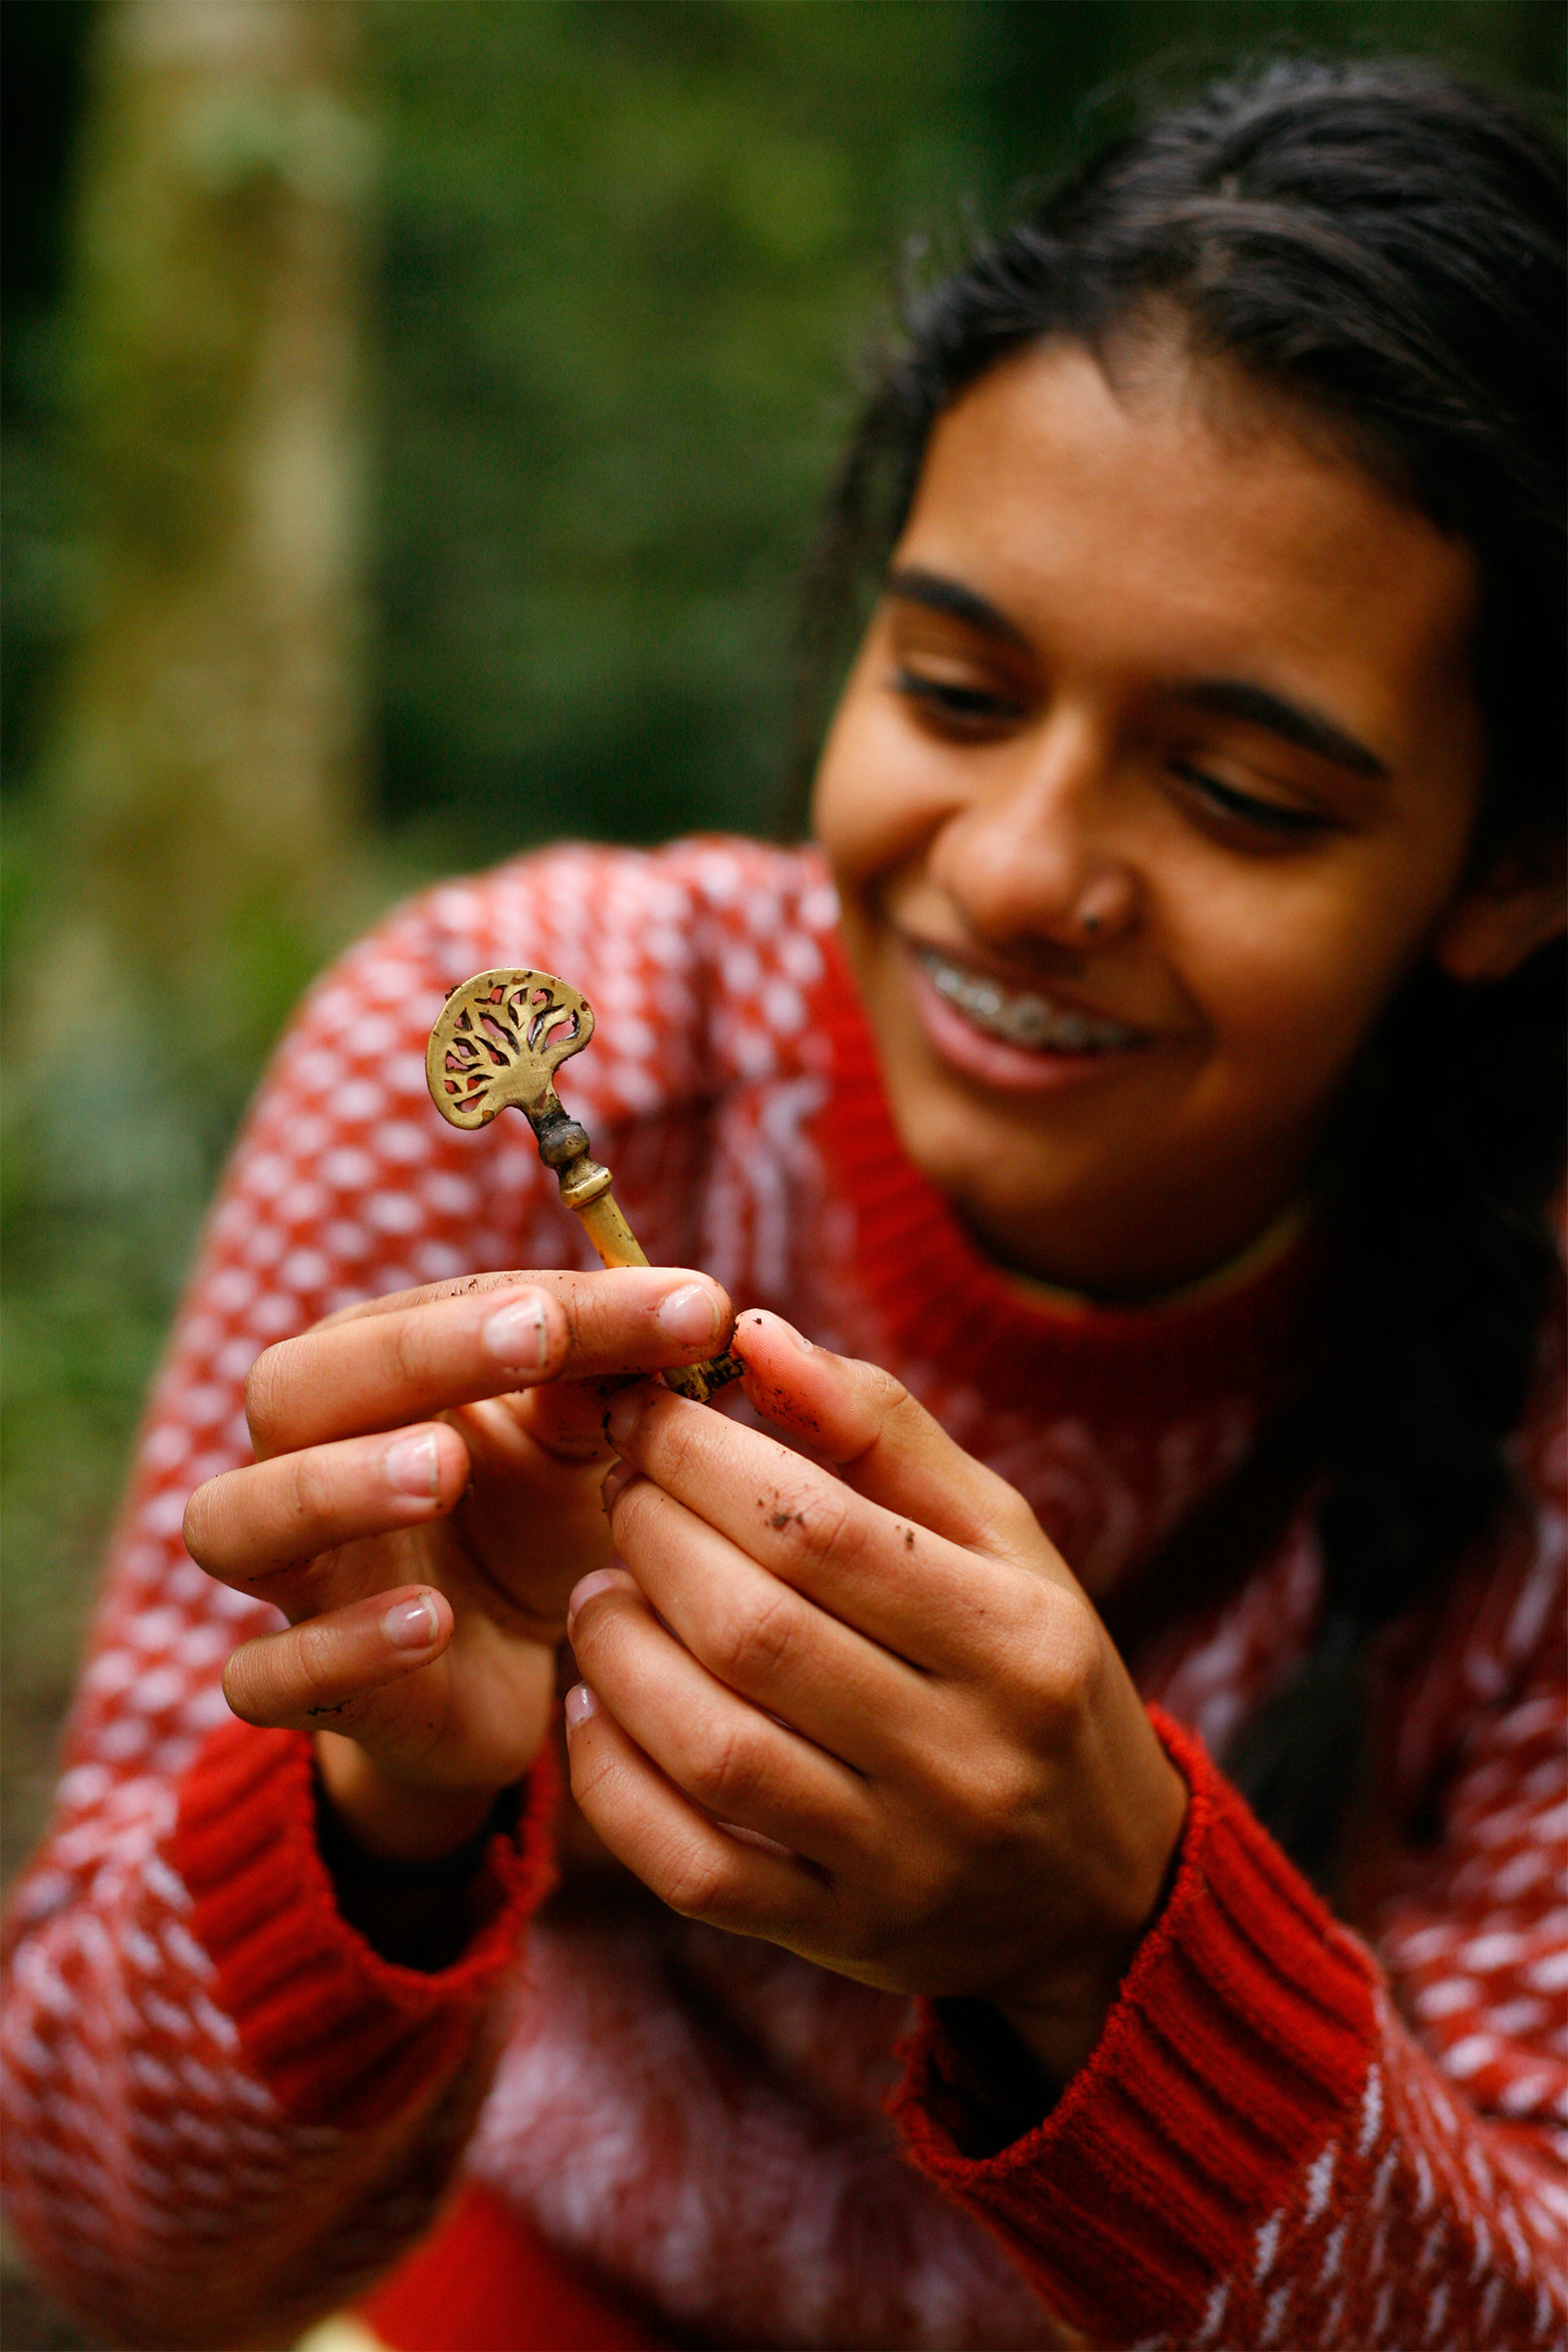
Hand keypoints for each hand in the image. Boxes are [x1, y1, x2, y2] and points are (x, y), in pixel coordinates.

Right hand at [182, 1267, 731, 1860]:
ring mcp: (294, 1577)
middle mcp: (303, 1460)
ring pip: (234, 1521)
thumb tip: (697, 1311)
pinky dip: (339, 1648)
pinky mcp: (301, 1689)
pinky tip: (433, 1625)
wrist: (509, 1674)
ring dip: (332, 1487)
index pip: (426, 1311)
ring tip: (443, 1470)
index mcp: (371, 1374)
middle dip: (409, 1357)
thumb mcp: (591, 1443)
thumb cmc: (538, 1518)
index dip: (545, 1302)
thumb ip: (619, 1380)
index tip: (678, 1305)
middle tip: (534, 1341)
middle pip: (291, 1389)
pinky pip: (266, 1673)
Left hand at [563, 1311, 1186, 2083]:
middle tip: (620, 1492)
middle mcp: (970, 1758)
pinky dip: (614, 1779)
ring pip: (713, 1749)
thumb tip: (754, 1334)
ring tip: (600, 1590)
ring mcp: (901, 1862)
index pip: (820, 1528)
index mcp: (1019, 1637)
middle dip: (652, 1537)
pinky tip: (595, 1705)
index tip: (647, 1413)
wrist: (1103, 1885)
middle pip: (754, 1630)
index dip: (703, 1458)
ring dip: (619, 1650)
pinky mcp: (837, 1935)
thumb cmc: (1029, 1664)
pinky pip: (692, 1866)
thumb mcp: (996, 1532)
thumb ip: (879, 1427)